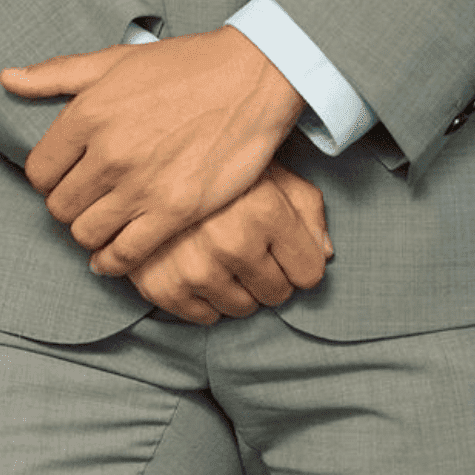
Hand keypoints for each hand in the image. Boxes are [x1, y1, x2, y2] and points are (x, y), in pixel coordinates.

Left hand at [0, 29, 304, 274]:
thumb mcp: (116, 59)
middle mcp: (108, 151)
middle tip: (88, 201)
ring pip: (86, 235)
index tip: (69, 177)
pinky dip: (113, 262)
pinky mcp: (174, 211)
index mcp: (87, 112)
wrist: (251, 76)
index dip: (50, 178)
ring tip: (104, 223)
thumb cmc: (184, 65)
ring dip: (91, 233)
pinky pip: (124, 255)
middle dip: (70, 207)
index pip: (39, 171)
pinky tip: (116, 255)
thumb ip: (57, 73)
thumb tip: (7, 79)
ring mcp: (140, 185)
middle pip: (59, 207)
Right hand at [127, 163, 332, 325]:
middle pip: (277, 294)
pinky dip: (206, 297)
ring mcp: (193, 268)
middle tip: (250, 243)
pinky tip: (198, 262)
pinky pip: (204, 317)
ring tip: (222, 250)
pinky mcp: (161, 286)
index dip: (300, 257)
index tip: (283, 242)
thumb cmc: (221, 163)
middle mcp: (230, 243)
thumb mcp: (273, 171)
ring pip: (242, 309)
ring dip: (239, 287)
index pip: (309, 272)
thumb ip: (308, 209)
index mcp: (264, 211)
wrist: (149, 157)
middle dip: (271, 273)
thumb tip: (326, 253)